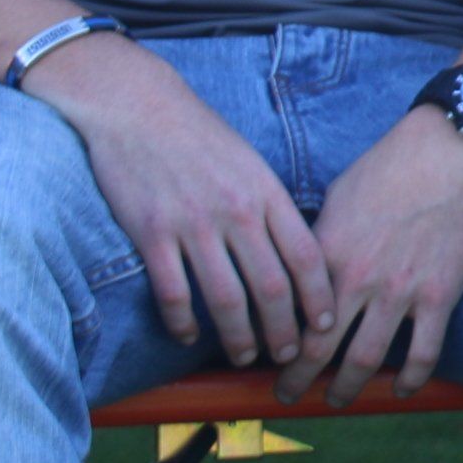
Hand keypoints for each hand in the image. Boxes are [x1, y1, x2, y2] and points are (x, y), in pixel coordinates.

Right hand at [28, 34, 331, 369]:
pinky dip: (182, 321)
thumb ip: (272, 207)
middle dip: (283, 331)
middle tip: (287, 357)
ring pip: (225, 298)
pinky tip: (188, 336)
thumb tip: (294, 254)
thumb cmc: (199, 136)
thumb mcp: (251, 164)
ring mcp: (193, 223)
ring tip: (243, 356)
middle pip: (271, 287)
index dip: (320, 299)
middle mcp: (237, 211)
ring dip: (238, 337)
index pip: (307, 257)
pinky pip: (172, 291)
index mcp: (267, 193)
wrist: (137, 106)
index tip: (324, 327)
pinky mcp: (151, 232)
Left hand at [281, 106, 462, 403]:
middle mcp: (359, 280)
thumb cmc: (387, 169)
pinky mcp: (440, 295)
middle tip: (284, 396)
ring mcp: (401, 292)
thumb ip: (316, 242)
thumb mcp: (334, 201)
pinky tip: (400, 391)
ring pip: (366, 360)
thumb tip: (298, 272)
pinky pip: (425, 352)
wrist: (447, 154)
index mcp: (326, 256)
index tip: (263, 360)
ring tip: (336, 401)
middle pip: (319, 351)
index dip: (274, 346)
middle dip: (296, 381)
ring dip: (346, 389)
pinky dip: (412, 380)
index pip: (290, 317)